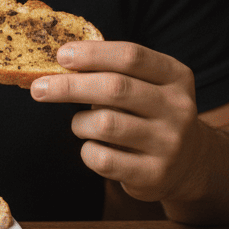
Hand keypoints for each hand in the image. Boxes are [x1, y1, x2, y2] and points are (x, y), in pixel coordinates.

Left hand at [30, 41, 207, 205]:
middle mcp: (178, 108)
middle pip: (115, 88)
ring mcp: (170, 144)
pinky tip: (93, 147)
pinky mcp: (155, 175)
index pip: (131, 56)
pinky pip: (103, 159)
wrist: (190, 163)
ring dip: (79, 122)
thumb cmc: (150, 112)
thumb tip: (60, 62)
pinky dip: (87, 151)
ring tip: (80, 124)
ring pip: (105, 124)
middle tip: (39, 88)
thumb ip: (113, 70)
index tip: (61, 56)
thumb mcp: (146, 84)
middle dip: (69, 86)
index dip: (92, 53)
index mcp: (175, 76)